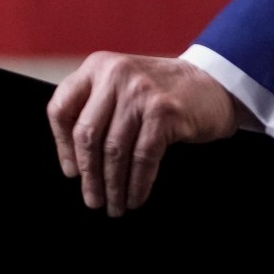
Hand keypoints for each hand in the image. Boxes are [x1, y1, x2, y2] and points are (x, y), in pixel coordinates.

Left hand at [46, 52, 247, 215]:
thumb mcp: (122, 85)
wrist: (212, 83)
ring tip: (114, 206)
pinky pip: (142, 158)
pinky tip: (135, 198)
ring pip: (114, 151)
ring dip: (113, 186)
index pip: (61, 108)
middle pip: (86, 135)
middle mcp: (114, 75)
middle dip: (89, 175)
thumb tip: (74, 161)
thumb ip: (96, 107)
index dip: (61, 146)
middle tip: (92, 199)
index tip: (71, 172)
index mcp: (96, 67)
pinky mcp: (164, 112)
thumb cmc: (162, 92)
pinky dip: (137, 184)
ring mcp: (139, 93)